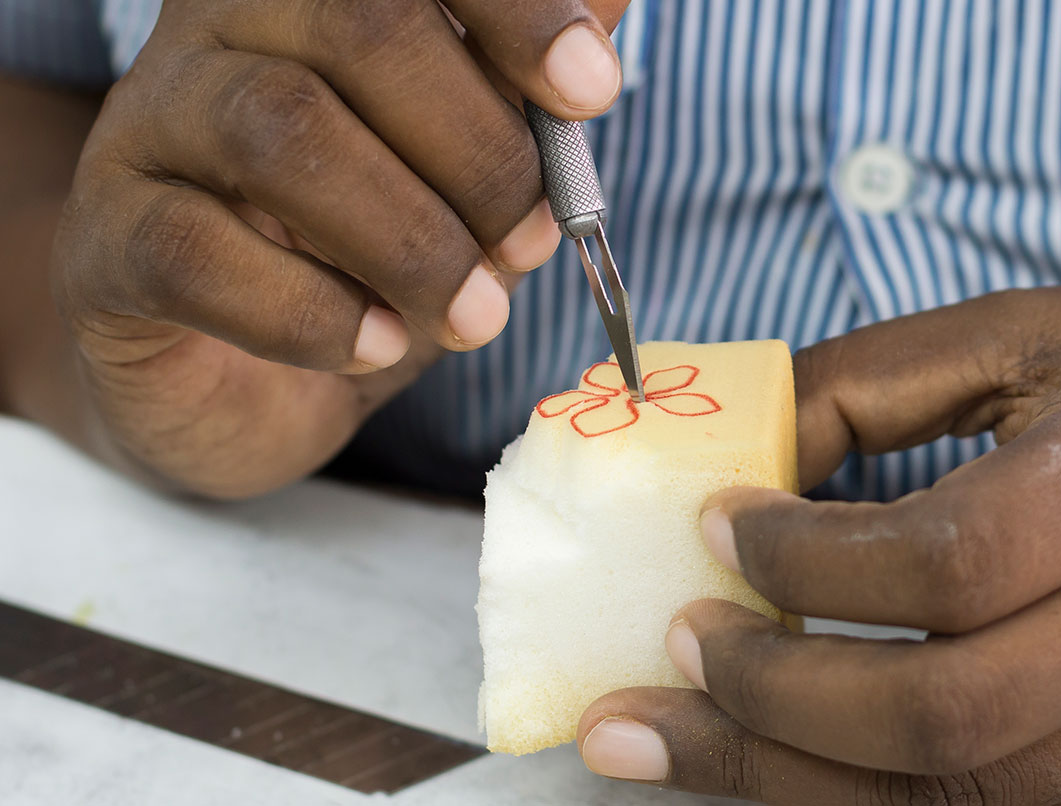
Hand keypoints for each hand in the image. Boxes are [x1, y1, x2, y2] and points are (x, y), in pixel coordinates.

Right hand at [52, 0, 627, 496]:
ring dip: (410, 239)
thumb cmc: (368, 249)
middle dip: (478, 152)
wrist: (241, 368)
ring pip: (281, 129)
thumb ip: (521, 90)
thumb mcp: (466, 167)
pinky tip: (377, 344)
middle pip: (359, 28)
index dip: (514, 9)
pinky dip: (310, 312)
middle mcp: (224, 29)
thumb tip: (612, 7)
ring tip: (473, 314)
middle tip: (531, 243)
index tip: (590, 89)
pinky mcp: (110, 240)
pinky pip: (197, 253)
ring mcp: (152, 124)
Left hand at [578, 288, 1060, 803]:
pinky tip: (778, 765)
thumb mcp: (1034, 333)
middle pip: (949, 716)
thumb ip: (870, 384)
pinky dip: (869, 795)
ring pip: (964, 796)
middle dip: (773, 703)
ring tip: (659, 744)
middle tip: (670, 654)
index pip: (952, 560)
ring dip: (787, 780)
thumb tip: (731, 464)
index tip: (716, 527)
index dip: (805, 560)